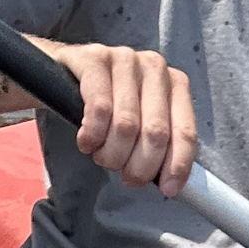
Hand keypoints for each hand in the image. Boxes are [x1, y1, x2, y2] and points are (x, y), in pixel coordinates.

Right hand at [29, 38, 196, 196]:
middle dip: (140, 166)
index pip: (185, 131)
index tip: (168, 189)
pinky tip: (86, 142)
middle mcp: (155, 68)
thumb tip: (170, 184)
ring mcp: (125, 59)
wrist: (63, 73)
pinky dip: (93, 135)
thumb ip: (160, 145)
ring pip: (126, 125)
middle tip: (127, 177)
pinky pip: (99, 109)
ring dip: (112, 153)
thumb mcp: (141, 122)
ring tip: (102, 156)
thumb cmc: (109, 105)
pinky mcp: (94, 58)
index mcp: (176, 84)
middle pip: (156, 133)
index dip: (177, 165)